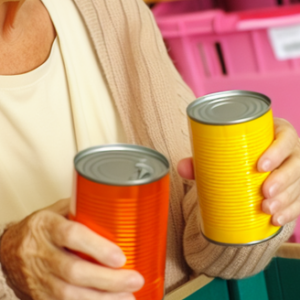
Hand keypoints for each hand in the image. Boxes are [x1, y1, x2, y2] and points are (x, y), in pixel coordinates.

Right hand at [0, 199, 143, 299]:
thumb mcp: (57, 211)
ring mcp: (39, 278)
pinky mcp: (40, 296)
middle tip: (134, 280)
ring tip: (128, 298)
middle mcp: (40, 252)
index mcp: (46, 226)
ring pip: (69, 295)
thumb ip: (82, 211)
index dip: (97, 248)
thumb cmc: (39, 229)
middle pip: (74, 271)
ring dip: (102, 299)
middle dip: (107, 279)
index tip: (121, 257)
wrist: (8, 250)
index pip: (72, 235)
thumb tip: (115, 208)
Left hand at [177, 118, 299, 226]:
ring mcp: (296, 170)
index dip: (277, 150)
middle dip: (283, 180)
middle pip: (296, 163)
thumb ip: (203, 158)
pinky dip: (290, 211)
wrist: (254, 159)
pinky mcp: (297, 188)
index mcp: (276, 133)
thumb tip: (180, 167)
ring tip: (267, 210)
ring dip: (287, 199)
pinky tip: (277, 219)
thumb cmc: (241, 151)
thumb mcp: (226, 150)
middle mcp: (292, 151)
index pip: (286, 137)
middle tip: (264, 193)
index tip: (260, 166)